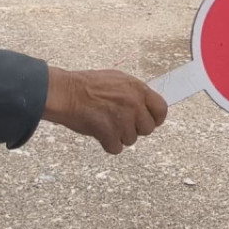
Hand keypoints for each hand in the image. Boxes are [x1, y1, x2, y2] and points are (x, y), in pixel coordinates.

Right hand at [43, 66, 167, 153]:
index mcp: (138, 89)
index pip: (162, 109)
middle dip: (135, 129)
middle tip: (120, 122)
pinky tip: (99, 131)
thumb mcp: (118, 80)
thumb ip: (135, 93)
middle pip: (147, 129)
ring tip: (105, 122)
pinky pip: (116, 148)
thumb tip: (146, 105)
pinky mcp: (110, 134)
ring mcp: (122, 120)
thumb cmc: (87, 85)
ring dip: (119, 136)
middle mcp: (134, 104)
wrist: (66, 93)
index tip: (149, 121)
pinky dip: (107, 144)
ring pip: (131, 140)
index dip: (156, 118)